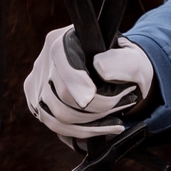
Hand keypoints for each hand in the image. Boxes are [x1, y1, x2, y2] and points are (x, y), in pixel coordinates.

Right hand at [24, 26, 155, 144]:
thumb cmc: (125, 66)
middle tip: (121, 107)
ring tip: (114, 121)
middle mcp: (45, 59)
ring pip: (55, 115)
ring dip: (89, 123)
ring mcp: (37, 82)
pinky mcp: (36, 103)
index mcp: (65, 39)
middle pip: (60, 94)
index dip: (75, 82)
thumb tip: (99, 70)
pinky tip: (100, 129)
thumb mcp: (133, 59)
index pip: (60, 59)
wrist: (119, 76)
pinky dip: (80, 131)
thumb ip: (120, 62)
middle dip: (94, 108)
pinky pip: (54, 125)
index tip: (91, 98)